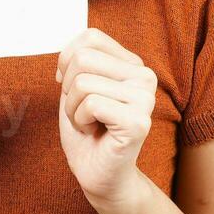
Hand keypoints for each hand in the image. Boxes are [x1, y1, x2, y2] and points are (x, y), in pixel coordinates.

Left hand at [55, 28, 155, 211]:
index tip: (73, 88)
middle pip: (83, 58)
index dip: (67, 61)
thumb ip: (77, 60)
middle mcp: (145, 76)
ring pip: (83, 83)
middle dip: (69, 88)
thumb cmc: (88, 131)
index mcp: (133, 64)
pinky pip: (91, 104)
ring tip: (91, 124)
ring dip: (74, 109)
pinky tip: (96, 133)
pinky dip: (81, 121)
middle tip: (84, 111)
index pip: (91, 37)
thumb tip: (71, 50)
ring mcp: (145, 98)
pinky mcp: (138, 122)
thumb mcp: (76, 87)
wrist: (99, 176)